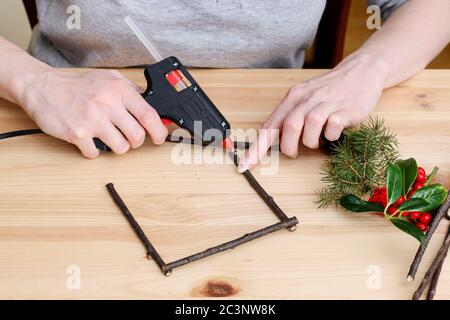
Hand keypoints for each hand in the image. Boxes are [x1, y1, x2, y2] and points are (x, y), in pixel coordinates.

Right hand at [16, 69, 167, 157]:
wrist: (42, 87)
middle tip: (130, 138)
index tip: (160, 137)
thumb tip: (153, 105)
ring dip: (118, 147)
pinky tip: (90, 140)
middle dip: (137, 142)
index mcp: (118, 90)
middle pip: (137, 136)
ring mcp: (92, 120)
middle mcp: (107, 104)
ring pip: (121, 148)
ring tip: (108, 137)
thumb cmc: (77, 85)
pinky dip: (94, 151)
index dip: (159, 130)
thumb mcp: (109, 78)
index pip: (149, 115)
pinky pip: (95, 153)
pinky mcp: (77, 134)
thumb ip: (131, 91)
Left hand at [238, 53, 387, 171]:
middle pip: (289, 126)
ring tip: (317, 140)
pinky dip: (331, 136)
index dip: (256, 148)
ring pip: (310, 126)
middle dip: (289, 147)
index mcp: (293, 97)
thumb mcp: (305, 98)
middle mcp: (308, 98)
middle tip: (295, 152)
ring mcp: (328, 103)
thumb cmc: (330, 89)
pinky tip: (334, 132)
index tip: (245, 166)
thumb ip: (289, 117)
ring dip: (311, 142)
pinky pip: (333, 127)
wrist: (362, 70)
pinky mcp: (347, 109)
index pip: (269, 126)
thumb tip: (272, 140)